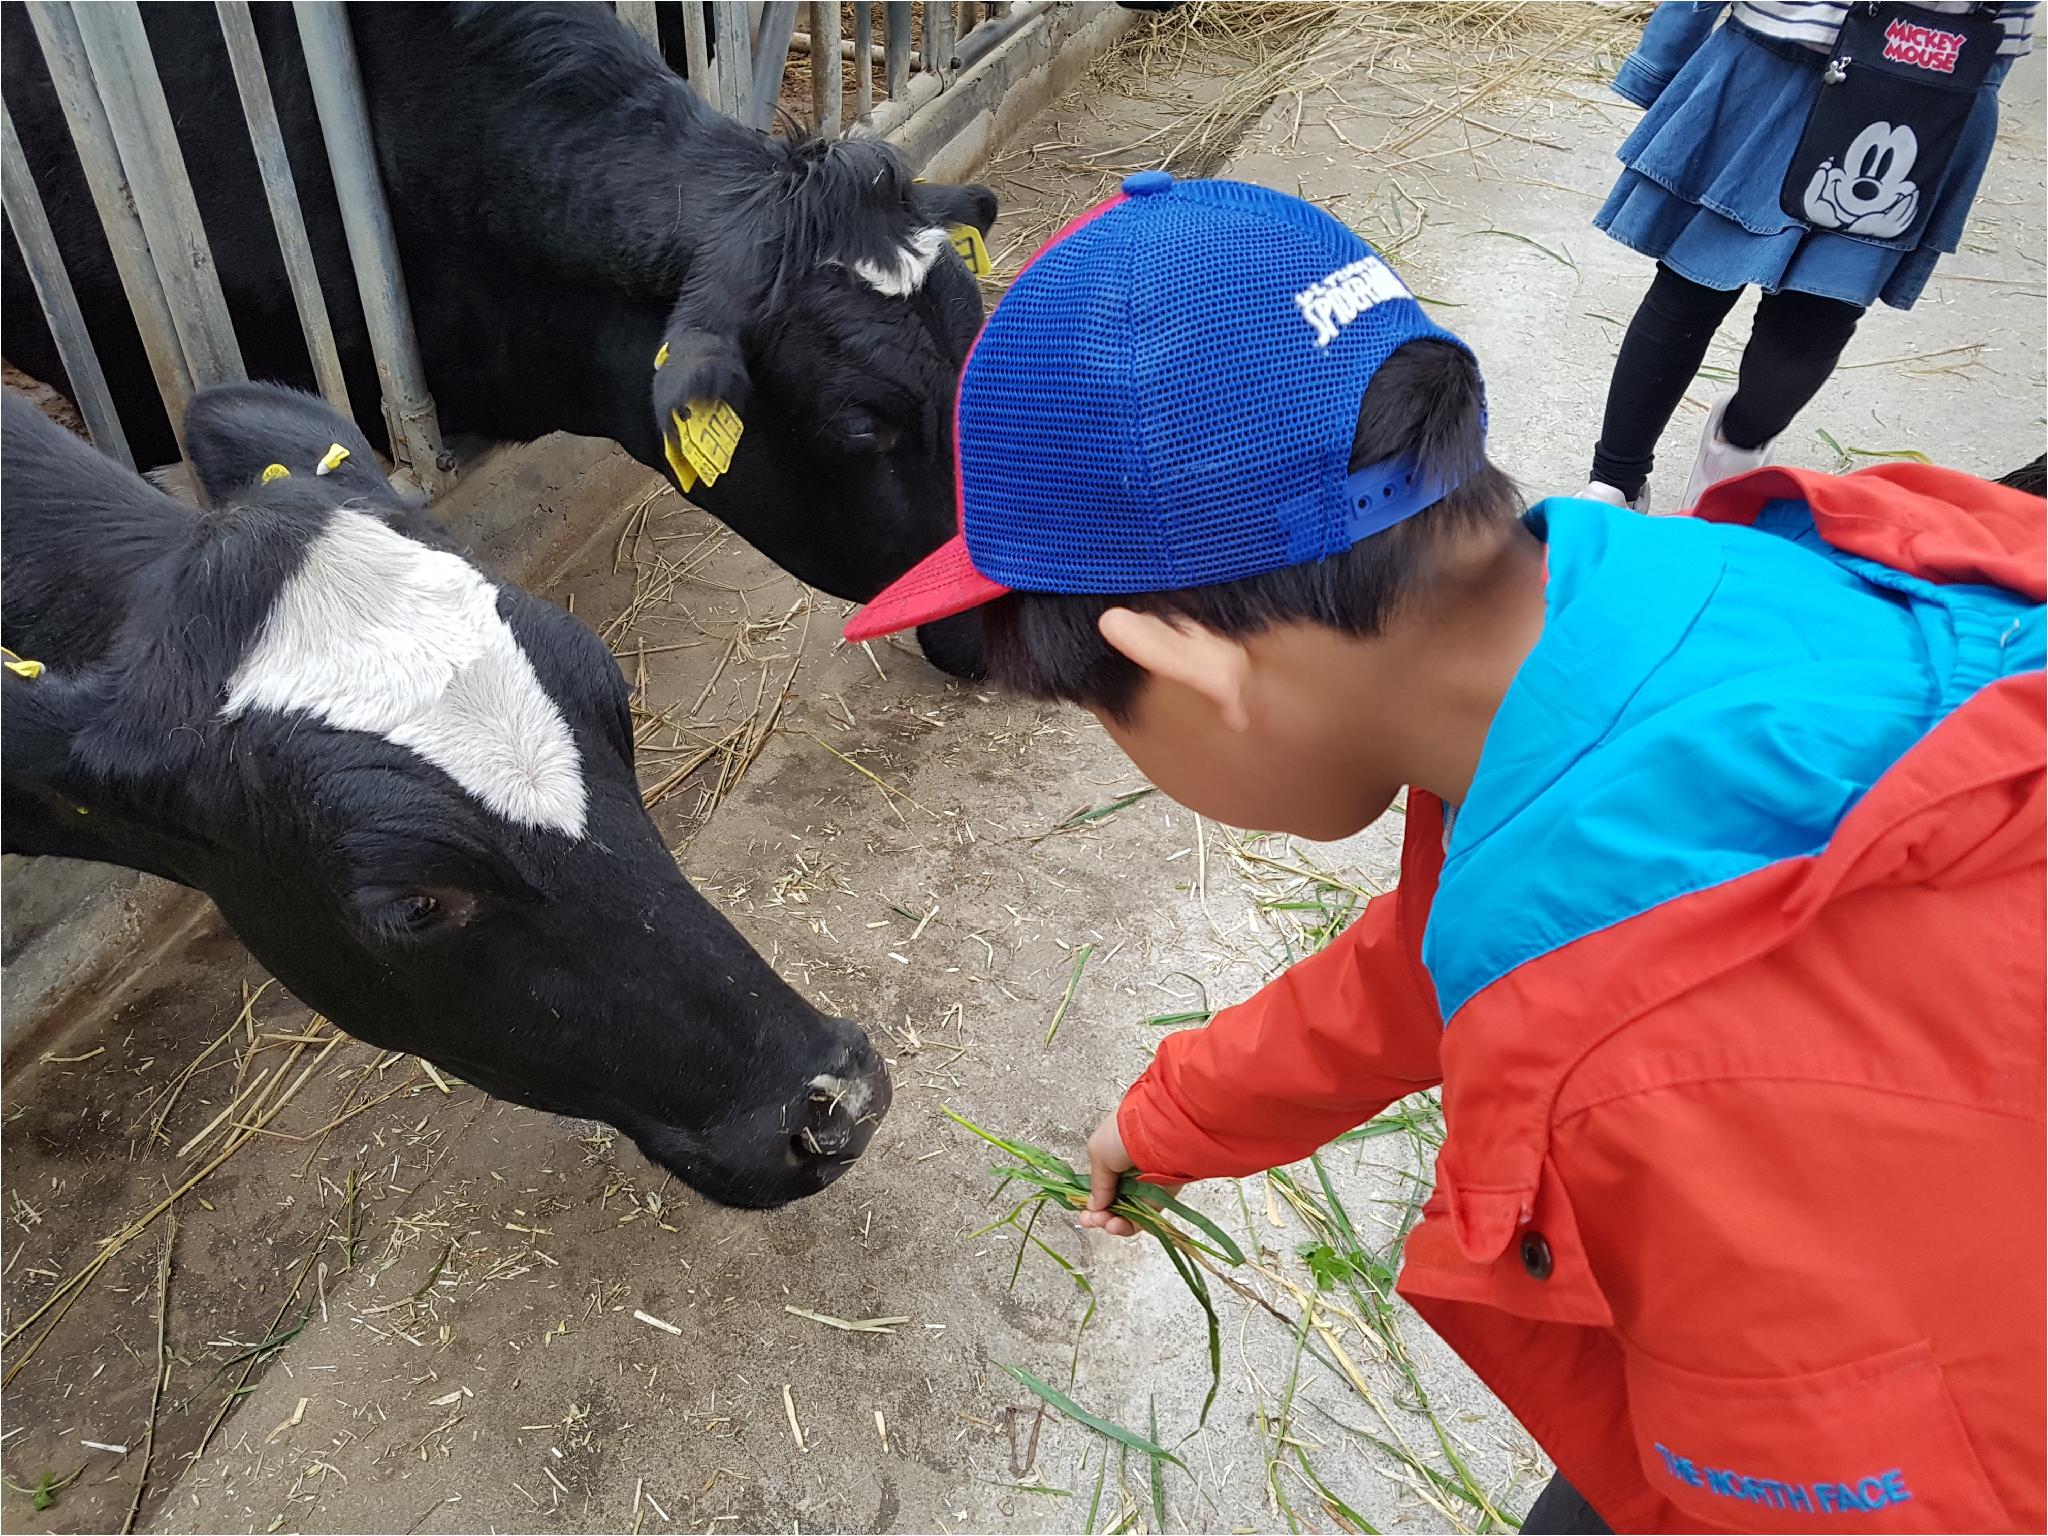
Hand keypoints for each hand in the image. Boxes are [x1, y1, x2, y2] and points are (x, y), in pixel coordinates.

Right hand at [1076, 1109, 1181, 1237]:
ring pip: (1127, 1211)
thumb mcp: (1098, 1152)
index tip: (1083, 1212)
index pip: (1101, 1183)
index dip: (1091, 1200)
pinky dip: (1129, 1224)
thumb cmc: (1125, 1135)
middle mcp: (1130, 1169)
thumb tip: (1094, 1206)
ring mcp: (1146, 1184)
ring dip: (1112, 1221)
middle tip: (1090, 1221)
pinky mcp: (1161, 1196)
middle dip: (1098, 1214)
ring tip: (1104, 1222)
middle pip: (1113, 1200)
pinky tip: (1116, 1224)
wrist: (1159, 1133)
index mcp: (1114, 1154)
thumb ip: (1096, 1183)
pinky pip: (1143, 1216)